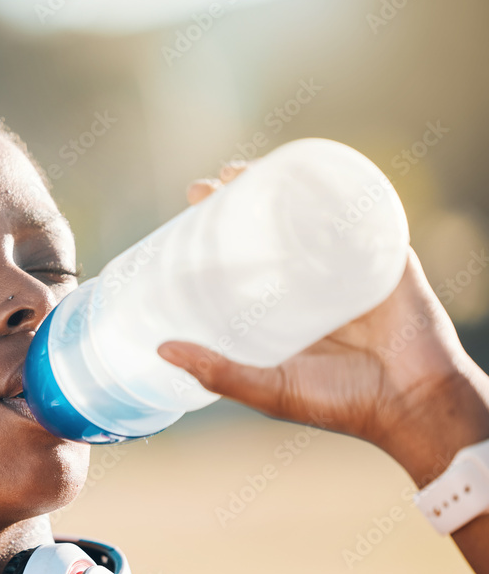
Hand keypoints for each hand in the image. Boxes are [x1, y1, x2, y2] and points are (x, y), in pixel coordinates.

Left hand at [158, 163, 488, 485]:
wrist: (413, 401)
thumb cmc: (341, 403)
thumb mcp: (268, 389)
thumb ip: (217, 371)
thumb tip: (160, 348)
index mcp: (281, 314)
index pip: (239, 266)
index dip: (210, 241)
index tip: (183, 222)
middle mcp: (308, 286)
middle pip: (267, 232)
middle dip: (234, 205)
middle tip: (203, 187)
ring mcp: (345, 268)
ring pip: (306, 216)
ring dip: (274, 187)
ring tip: (239, 171)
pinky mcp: (381, 255)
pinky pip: (357, 214)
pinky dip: (333, 189)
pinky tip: (302, 170)